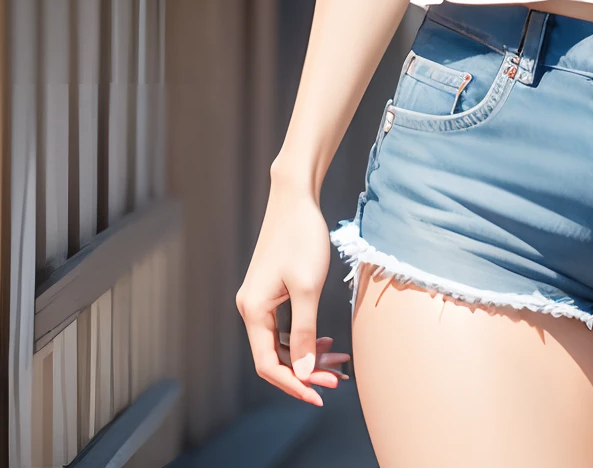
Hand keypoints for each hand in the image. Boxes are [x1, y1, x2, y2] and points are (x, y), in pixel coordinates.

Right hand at [236, 180, 348, 404]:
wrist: (296, 198)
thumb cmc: (301, 238)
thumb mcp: (306, 288)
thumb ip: (305, 333)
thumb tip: (304, 373)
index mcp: (253, 310)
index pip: (268, 364)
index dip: (294, 384)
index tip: (320, 395)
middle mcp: (252, 309)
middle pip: (277, 357)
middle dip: (307, 371)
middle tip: (338, 378)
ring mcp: (262, 300)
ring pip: (284, 344)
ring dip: (310, 356)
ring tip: (339, 362)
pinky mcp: (273, 293)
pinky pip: (287, 327)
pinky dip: (307, 338)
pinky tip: (327, 343)